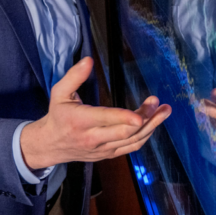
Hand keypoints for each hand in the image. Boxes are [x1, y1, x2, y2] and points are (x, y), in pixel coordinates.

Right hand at [20, 57, 170, 169]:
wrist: (50, 145)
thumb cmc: (58, 115)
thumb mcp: (59, 92)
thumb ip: (74, 76)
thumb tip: (88, 60)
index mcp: (80, 121)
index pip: (105, 119)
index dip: (124, 118)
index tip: (140, 115)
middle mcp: (92, 138)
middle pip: (124, 132)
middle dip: (145, 118)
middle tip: (157, 102)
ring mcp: (102, 149)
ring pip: (132, 141)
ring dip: (152, 126)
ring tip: (165, 111)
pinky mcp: (108, 154)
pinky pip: (131, 147)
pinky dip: (145, 136)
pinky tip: (154, 123)